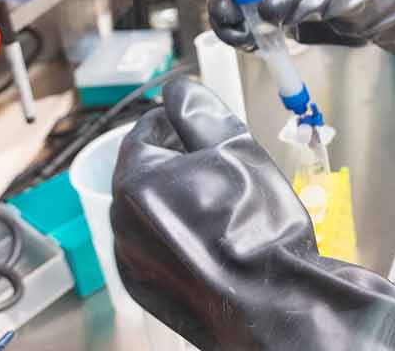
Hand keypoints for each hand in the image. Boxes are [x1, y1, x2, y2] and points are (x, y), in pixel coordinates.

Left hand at [110, 79, 394, 350]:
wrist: (272, 304)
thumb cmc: (257, 229)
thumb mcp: (236, 149)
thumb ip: (200, 112)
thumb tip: (179, 89)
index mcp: (136, 181)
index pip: (145, 132)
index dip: (176, 122)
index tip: (200, 124)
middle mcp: (122, 222)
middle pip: (144, 173)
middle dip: (178, 164)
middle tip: (222, 166)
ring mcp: (133, 260)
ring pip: (151, 213)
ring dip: (178, 202)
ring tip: (226, 206)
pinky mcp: (148, 289)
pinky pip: (156, 249)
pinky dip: (179, 238)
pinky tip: (216, 240)